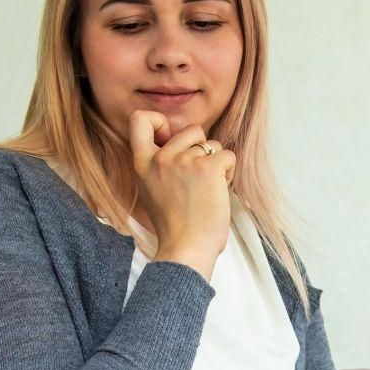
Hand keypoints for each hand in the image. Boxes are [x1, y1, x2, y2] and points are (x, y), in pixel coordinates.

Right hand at [128, 109, 234, 262]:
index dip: (159, 121)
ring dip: (216, 164)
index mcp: (143, 164)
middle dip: (202, 149)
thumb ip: (160, 166)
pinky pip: (228, 156)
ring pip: (212, 144)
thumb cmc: (174, 228)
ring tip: (207, 191)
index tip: (169, 136)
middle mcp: (161, 158)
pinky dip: (229, 173)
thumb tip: (178, 144)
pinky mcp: (208, 167)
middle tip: (198, 179)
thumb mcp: (152, 191)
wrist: (185, 249)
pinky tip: (218, 193)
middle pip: (191, 130)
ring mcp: (184, 160)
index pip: (140, 119)